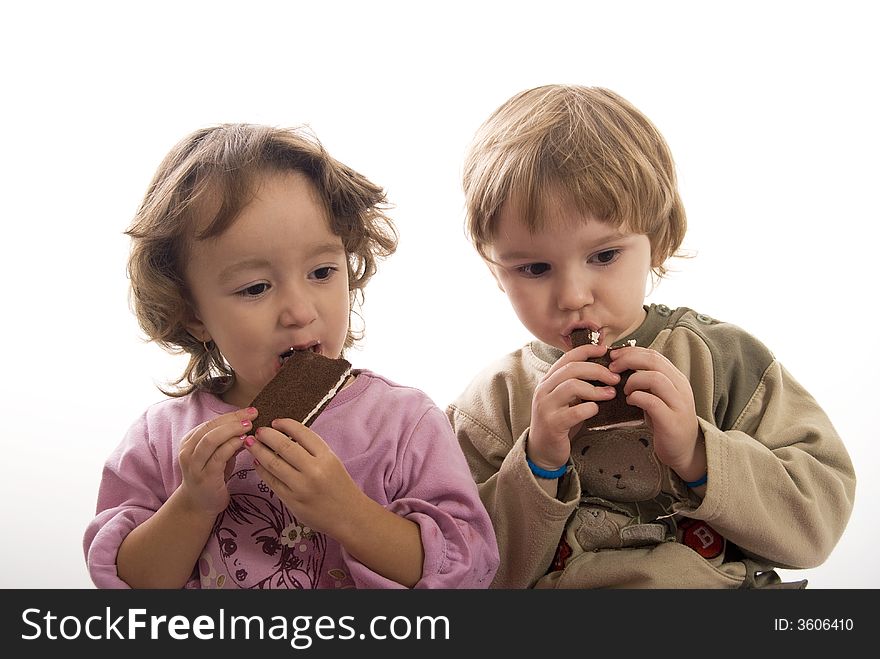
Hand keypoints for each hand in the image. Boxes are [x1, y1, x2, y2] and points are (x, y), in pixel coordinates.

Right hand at [177, 407, 255, 514]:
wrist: (200, 504)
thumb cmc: (212, 476)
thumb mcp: (218, 454)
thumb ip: (228, 440)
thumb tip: (249, 422)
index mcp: (189, 442)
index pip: (211, 422)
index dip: (231, 415)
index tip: (250, 411)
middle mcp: (188, 451)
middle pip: (210, 428)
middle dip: (233, 419)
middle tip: (252, 415)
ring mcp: (194, 465)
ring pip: (211, 439)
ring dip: (232, 430)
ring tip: (249, 426)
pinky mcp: (204, 477)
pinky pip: (218, 456)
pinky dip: (232, 446)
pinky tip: (244, 442)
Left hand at [246, 418, 365, 539]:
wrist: (349, 516)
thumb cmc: (339, 486)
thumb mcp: (332, 462)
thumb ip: (312, 450)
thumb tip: (285, 436)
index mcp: (326, 457)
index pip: (301, 433)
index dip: (285, 424)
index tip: (275, 421)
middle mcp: (314, 470)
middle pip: (283, 446)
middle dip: (266, 435)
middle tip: (258, 431)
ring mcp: (301, 487)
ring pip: (273, 463)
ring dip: (258, 451)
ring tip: (251, 444)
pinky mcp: (292, 501)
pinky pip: (272, 482)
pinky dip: (262, 470)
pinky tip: (257, 463)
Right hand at [528, 343, 619, 468]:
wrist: (542, 450)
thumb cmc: (560, 422)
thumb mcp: (566, 400)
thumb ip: (578, 385)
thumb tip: (606, 371)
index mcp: (548, 381)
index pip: (567, 357)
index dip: (587, 350)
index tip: (605, 351)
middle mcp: (543, 390)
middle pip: (572, 369)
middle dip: (597, 370)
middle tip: (615, 378)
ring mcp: (545, 406)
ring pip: (572, 386)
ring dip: (596, 389)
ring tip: (610, 394)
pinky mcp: (552, 424)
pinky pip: (575, 411)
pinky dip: (590, 409)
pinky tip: (596, 411)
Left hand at [608, 346, 703, 477]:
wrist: (685, 450)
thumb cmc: (666, 421)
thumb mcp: (658, 396)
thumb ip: (647, 381)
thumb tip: (622, 365)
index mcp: (676, 378)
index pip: (653, 354)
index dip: (631, 352)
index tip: (614, 356)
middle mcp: (680, 387)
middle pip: (654, 361)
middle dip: (628, 360)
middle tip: (613, 368)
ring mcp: (678, 403)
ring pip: (655, 378)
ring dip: (633, 380)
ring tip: (625, 390)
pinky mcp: (671, 420)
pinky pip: (652, 401)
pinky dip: (637, 398)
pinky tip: (630, 401)